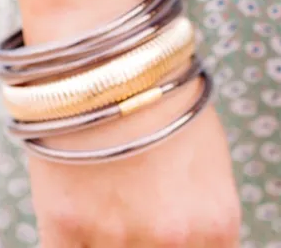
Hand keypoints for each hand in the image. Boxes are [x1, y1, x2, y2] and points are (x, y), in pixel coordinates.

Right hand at [30, 97, 240, 246]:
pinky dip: (70, 239)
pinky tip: (74, 208)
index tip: (163, 229)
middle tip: (130, 202)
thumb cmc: (160, 90)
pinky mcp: (64, 229)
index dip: (181, 241)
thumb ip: (200, 205)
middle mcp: (173, 240)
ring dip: (106, 236)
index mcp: (216, 223)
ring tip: (102, 194)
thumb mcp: (206, 152)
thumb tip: (187, 232)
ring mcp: (116, 239)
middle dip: (146, 238)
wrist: (108, 52)